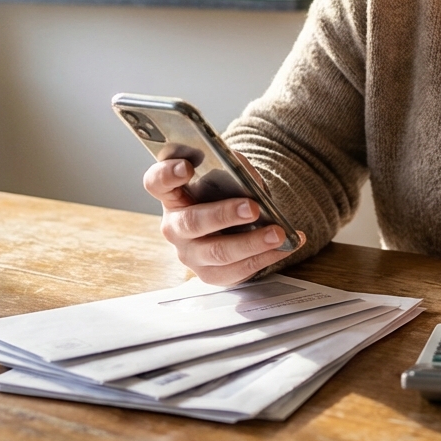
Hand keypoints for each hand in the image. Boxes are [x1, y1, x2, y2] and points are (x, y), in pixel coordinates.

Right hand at [142, 155, 304, 285]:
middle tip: (252, 207)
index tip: (187, 166)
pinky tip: (283, 246)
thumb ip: (231, 171)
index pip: (157, 183)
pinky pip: (237, 271)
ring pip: (218, 252)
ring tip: (277, 233)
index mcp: (172, 196)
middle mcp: (175, 227)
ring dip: (251, 243)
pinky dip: (264, 258)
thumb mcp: (227, 176)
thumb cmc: (225, 194)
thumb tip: (245, 179)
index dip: (168, 174)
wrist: (234, 222)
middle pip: (192, 223)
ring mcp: (190, 254)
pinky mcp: (210, 274)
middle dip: (224, 215)